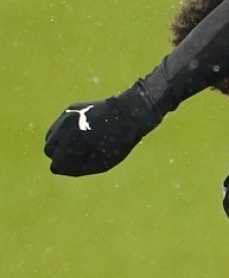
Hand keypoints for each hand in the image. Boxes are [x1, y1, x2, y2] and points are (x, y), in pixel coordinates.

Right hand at [45, 81, 162, 175]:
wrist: (130, 113)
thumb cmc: (118, 142)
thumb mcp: (101, 163)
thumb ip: (76, 169)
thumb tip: (58, 168)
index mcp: (70, 144)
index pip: (56, 165)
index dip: (68, 167)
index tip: (82, 163)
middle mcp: (64, 129)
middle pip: (49, 150)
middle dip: (60, 155)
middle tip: (78, 154)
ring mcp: (65, 116)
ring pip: (50, 136)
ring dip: (60, 143)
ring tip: (78, 143)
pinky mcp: (70, 108)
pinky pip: (59, 125)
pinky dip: (65, 131)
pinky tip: (82, 131)